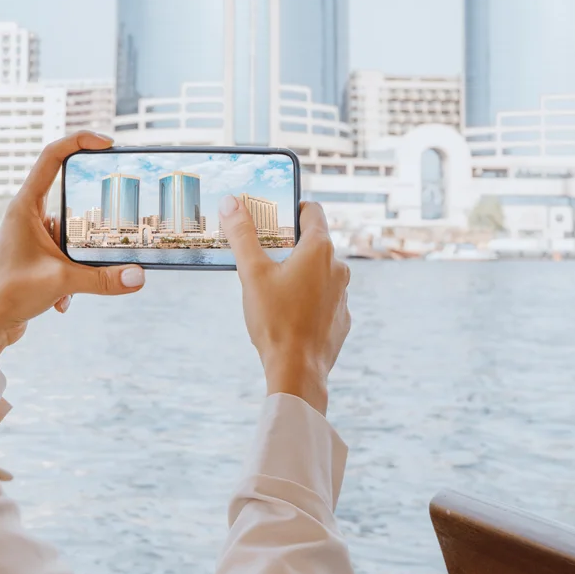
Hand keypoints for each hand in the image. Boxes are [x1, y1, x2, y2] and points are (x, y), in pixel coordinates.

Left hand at [0, 132, 146, 360]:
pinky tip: (61, 301)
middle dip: (90, 215)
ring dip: (80, 257)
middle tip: (115, 217)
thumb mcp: (62, 281)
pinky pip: (65, 254)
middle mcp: (26, 214)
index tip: (107, 143)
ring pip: (70, 231)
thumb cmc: (9, 294)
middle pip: (68, 196)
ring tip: (75, 280)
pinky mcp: (37, 255)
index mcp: (25, 205)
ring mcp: (32, 234)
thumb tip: (139, 276)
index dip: (79, 141)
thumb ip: (102, 278)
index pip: (52, 156)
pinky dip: (71, 276)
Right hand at [219, 197, 349, 413]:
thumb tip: (231, 202)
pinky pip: (323, 298)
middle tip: (263, 254)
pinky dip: (307, 299)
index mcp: (319, 250)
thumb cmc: (275, 320)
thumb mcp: (252, 273)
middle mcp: (338, 267)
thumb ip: (242, 235)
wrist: (297, 371)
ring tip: (271, 288)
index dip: (292, 209)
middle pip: (314, 243)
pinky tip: (286, 313)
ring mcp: (343, 294)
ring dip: (299, 273)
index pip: (313, 211)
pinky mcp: (341, 318)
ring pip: (319, 272)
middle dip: (290, 245)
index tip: (273, 218)